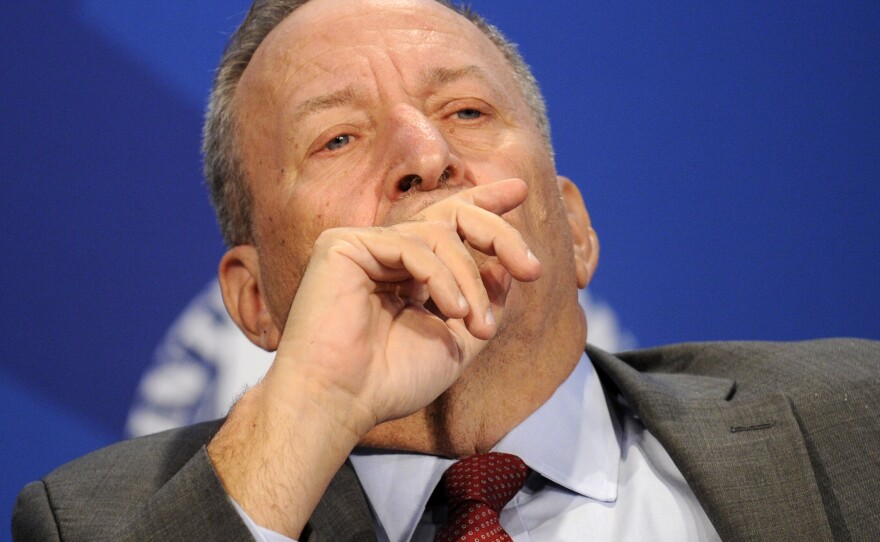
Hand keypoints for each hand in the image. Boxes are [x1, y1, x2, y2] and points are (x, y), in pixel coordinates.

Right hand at [272, 177, 541, 431]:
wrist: (341, 401)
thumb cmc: (391, 381)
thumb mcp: (457, 343)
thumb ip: (483, 304)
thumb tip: (506, 269)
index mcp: (408, 274)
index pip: (449, 225)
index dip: (484, 202)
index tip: (519, 190)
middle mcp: (386, 254)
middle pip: (451, 216)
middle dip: (498, 234)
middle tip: (532, 267)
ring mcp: (363, 247)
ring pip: (438, 235)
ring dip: (470, 280)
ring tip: (478, 326)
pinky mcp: (342, 245)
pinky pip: (410, 246)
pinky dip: (441, 277)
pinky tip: (452, 312)